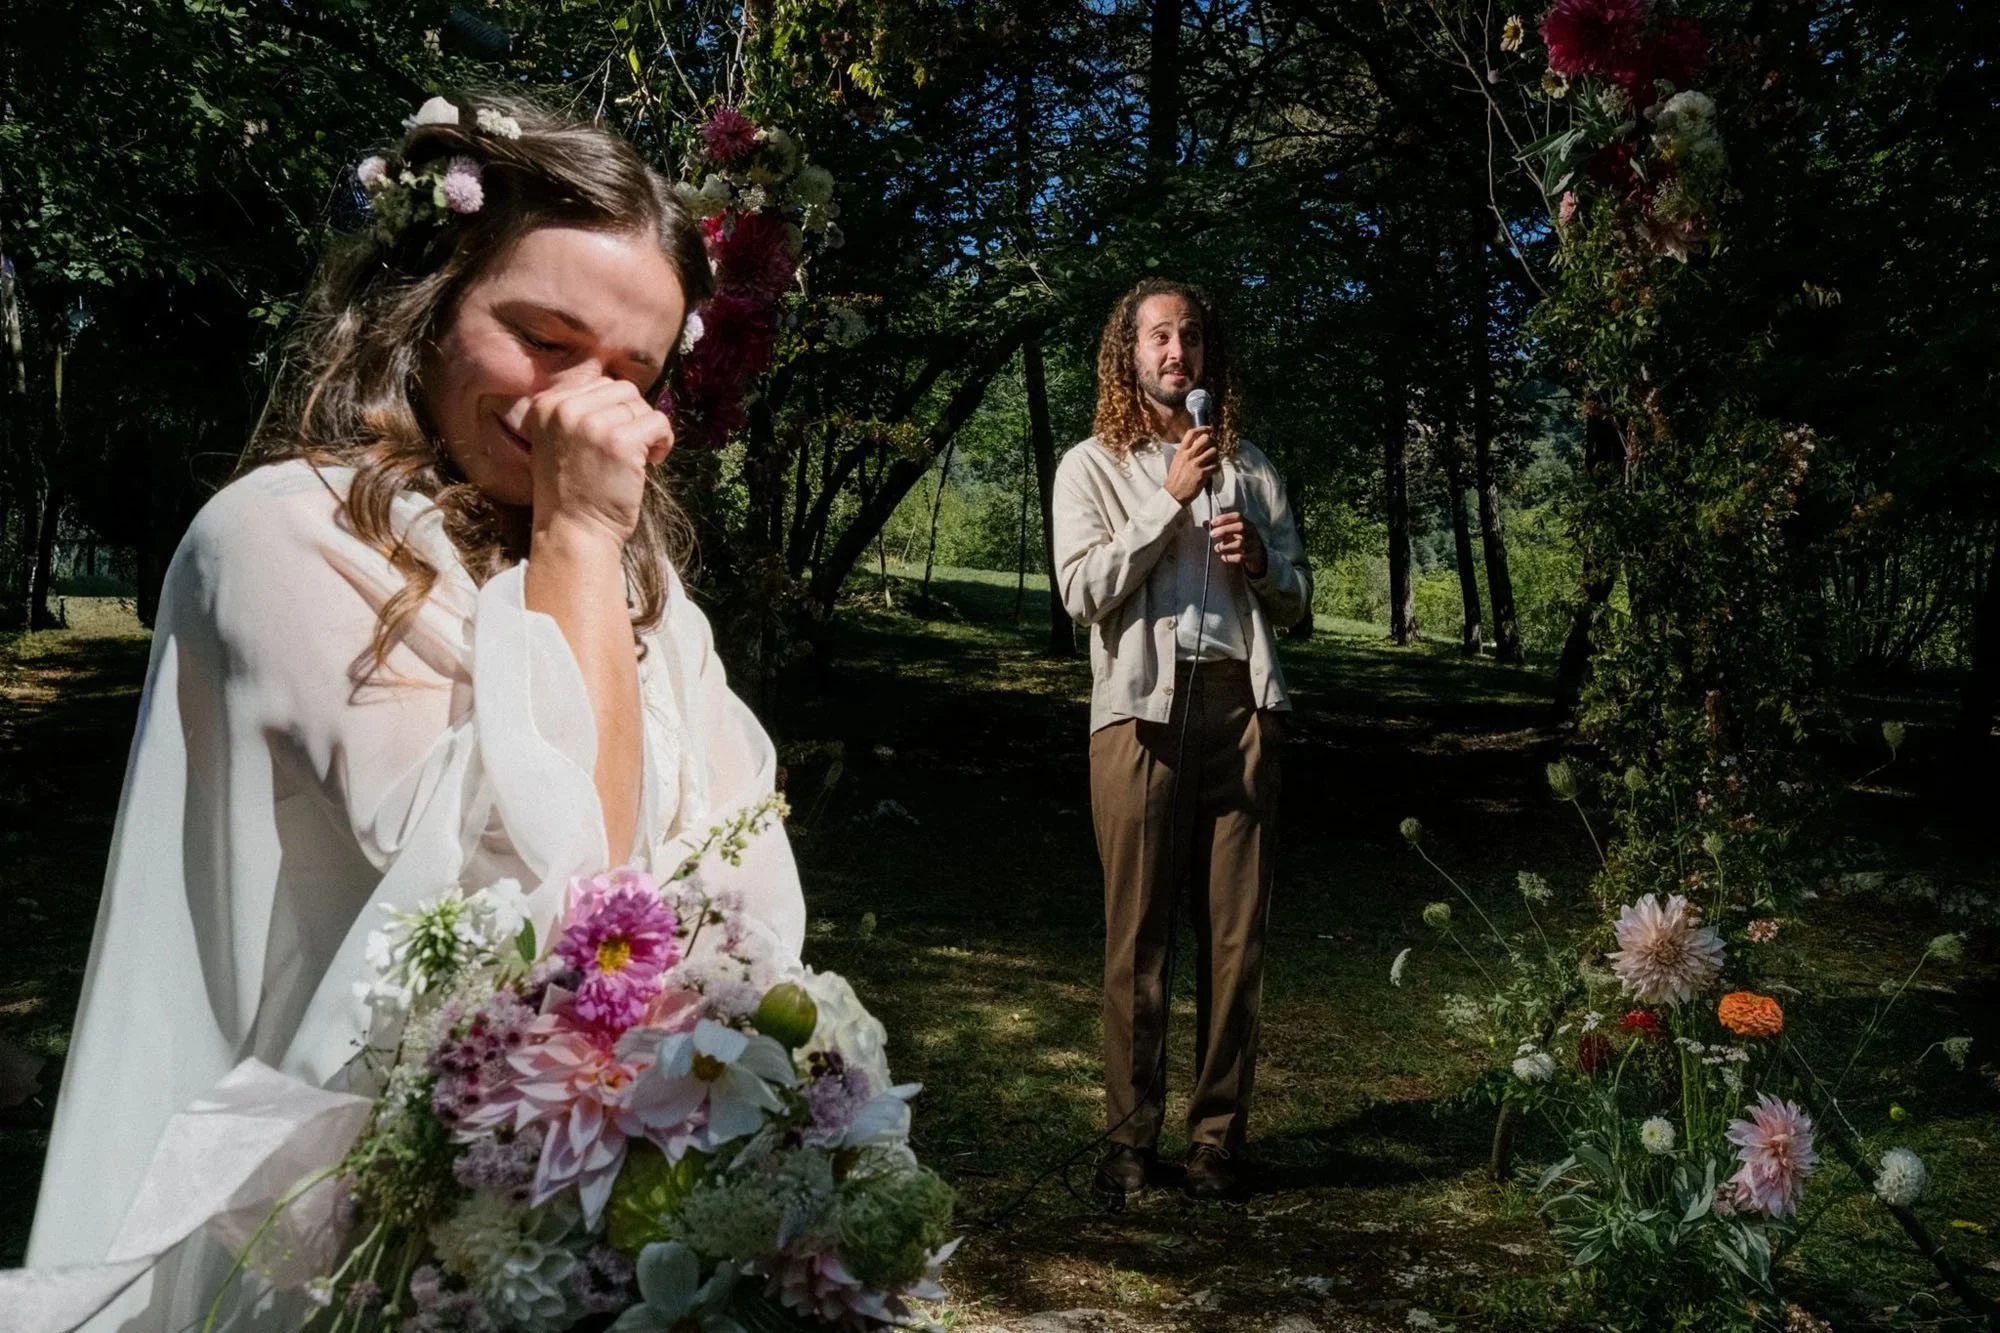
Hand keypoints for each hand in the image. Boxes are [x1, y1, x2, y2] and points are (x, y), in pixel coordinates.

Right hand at [509, 377, 675, 550]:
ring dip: (648, 430)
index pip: (598, 384)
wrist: (574, 531)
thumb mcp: (558, 441)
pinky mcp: (619, 441)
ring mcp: (591, 424)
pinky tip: (653, 462)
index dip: (614, 410)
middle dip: (633, 417)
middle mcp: (564, 409)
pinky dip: (663, 440)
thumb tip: (623, 393)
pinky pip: (658, 421)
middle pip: (622, 390)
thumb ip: (579, 412)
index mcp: (545, 405)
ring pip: (641, 405)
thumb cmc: (573, 492)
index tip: (612, 439)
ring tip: (639, 457)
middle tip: (630, 448)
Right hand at [1163, 427, 1218, 504]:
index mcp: (1181, 451)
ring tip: (1213, 461)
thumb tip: (1197, 444)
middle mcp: (1188, 456)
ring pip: (1213, 451)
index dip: (1203, 428)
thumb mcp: (1177, 461)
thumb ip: (1186, 452)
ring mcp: (1196, 464)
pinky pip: (1216, 465)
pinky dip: (1216, 467)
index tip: (1209, 429)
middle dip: (1212, 442)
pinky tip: (1213, 470)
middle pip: (1205, 439)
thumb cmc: (1175, 479)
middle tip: (1213, 447)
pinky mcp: (1202, 474)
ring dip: (1216, 456)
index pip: (1191, 433)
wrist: (1174, 494)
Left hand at [1208, 510, 1267, 578]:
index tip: (1212, 522)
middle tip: (1211, 534)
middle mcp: (1253, 533)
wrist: (1258, 559)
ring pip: (1240, 543)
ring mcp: (1254, 545)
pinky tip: (1223, 557)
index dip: (1225, 518)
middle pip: (1241, 527)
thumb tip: (1204, 523)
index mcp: (1248, 524)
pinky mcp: (1253, 557)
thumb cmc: (1242, 543)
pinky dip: (1229, 557)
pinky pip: (1240, 557)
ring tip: (1217, 548)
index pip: (1238, 516)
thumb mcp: (1232, 534)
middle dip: (1224, 529)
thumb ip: (1219, 528)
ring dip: (1225, 545)